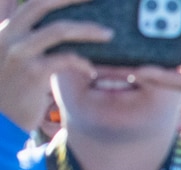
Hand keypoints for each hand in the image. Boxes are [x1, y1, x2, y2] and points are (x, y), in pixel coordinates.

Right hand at [0, 0, 105, 131]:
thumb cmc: (10, 87)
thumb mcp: (10, 54)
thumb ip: (24, 34)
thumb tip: (47, 19)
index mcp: (5, 28)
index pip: (30, 2)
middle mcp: (8, 34)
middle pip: (40, 4)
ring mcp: (19, 52)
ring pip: (58, 30)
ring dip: (88, 30)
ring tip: (108, 34)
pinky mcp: (33, 73)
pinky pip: (65, 59)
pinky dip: (83, 62)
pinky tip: (93, 70)